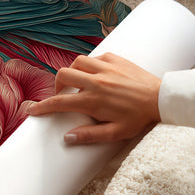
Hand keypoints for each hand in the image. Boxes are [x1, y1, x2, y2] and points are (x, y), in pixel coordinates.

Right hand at [26, 52, 161, 144]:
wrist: (162, 99)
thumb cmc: (139, 118)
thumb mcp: (116, 133)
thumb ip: (90, 136)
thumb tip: (67, 138)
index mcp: (93, 100)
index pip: (59, 102)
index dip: (42, 107)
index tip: (32, 110)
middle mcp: (96, 81)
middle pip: (63, 75)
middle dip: (57, 85)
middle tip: (62, 95)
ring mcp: (106, 68)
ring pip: (77, 62)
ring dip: (73, 72)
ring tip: (78, 83)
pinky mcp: (116, 59)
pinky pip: (95, 57)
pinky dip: (90, 65)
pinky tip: (96, 74)